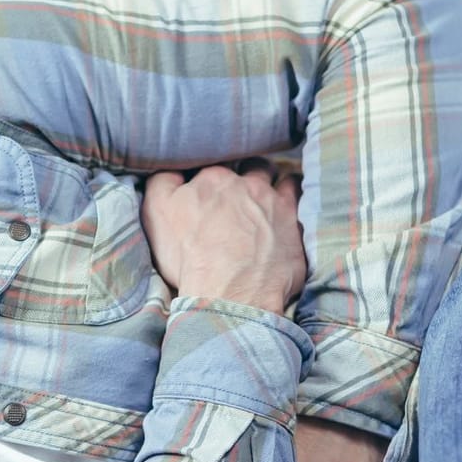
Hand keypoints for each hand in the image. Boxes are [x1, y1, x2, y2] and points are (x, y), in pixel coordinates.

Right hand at [140, 160, 305, 314]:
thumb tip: (172, 169)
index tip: (211, 194)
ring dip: (279, 186)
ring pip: (284, 181)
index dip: (213, 179)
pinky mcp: (296, 230)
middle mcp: (249, 185)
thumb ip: (162, 182)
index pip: (215, 168)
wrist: (228, 294)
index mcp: (214, 179)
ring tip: (272, 201)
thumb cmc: (188, 256)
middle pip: (253, 168)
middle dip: (250, 174)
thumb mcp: (156, 212)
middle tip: (243, 194)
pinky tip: (293, 217)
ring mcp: (276, 205)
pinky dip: (299, 208)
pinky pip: (305, 206)